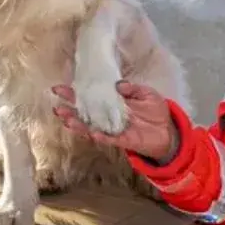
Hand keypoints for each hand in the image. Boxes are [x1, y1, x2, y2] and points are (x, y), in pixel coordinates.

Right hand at [52, 81, 177, 162]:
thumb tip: (118, 84)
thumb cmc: (155, 110)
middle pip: (85, 113)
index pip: (90, 95)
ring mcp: (113, 129)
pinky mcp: (123, 140)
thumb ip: (133, 89)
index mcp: (111, 101)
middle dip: (70, 111)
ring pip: (92, 128)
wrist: (168, 130)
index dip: (73, 93)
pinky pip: (109, 139)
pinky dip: (101, 136)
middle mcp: (108, 115)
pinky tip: (92, 133)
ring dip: (79, 126)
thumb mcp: (146, 93)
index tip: (58, 88)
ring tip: (67, 121)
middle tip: (57, 108)